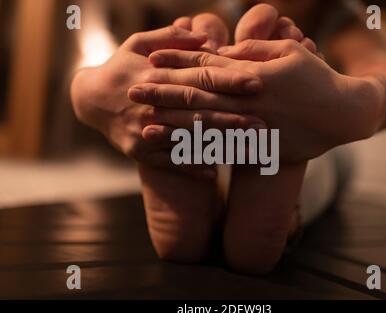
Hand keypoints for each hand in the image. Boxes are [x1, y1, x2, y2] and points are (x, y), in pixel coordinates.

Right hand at [71, 25, 264, 177]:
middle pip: (198, 112)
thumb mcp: (139, 44)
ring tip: (249, 148)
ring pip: (188, 139)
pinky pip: (168, 162)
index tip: (256, 82)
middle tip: (263, 122)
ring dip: (219, 145)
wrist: (89, 98)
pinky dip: (190, 167)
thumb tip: (204, 35)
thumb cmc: (121, 66)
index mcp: (155, 76)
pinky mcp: (138, 152)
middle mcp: (151, 105)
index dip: (228, 80)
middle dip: (232, 117)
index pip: (198, 78)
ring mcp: (143, 131)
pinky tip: (214, 170)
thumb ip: (171, 38)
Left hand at [131, 38, 383, 163]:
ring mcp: (252, 128)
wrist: (342, 115)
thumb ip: (253, 52)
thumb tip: (222, 52)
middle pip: (197, 97)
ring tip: (144, 124)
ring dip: (173, 125)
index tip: (149, 61)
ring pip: (205, 126)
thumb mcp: (289, 52)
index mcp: (252, 76)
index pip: (205, 68)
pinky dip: (200, 151)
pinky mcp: (258, 148)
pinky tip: (178, 152)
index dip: (176, 64)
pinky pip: (224, 151)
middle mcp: (247, 102)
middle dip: (162, 93)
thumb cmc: (316, 78)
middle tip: (133, 90)